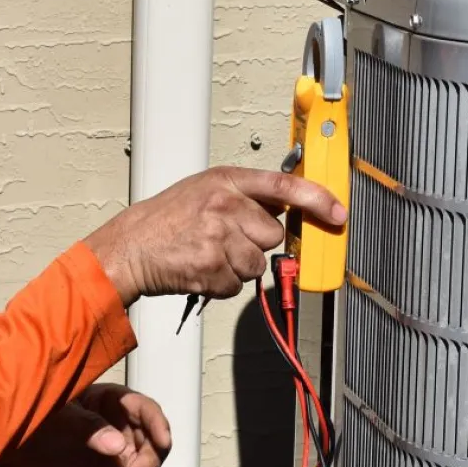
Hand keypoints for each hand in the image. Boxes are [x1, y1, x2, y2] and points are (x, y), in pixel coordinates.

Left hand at [0, 383, 171, 466]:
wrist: (14, 449)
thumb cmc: (38, 419)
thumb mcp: (60, 416)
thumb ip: (87, 427)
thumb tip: (117, 446)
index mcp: (113, 403)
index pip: (146, 410)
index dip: (158, 425)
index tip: (163, 442)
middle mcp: (123, 431)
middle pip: (152, 447)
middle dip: (147, 465)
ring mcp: (117, 459)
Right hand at [83, 166, 346, 304]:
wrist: (129, 247)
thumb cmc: (165, 221)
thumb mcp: (203, 191)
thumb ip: (242, 197)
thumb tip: (283, 213)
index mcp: (226, 180)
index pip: (284, 185)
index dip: (317, 200)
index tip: (338, 213)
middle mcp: (225, 205)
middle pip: (273, 235)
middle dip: (254, 244)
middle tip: (224, 240)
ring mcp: (219, 237)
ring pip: (257, 265)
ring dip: (237, 267)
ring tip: (207, 255)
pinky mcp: (212, 267)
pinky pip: (236, 285)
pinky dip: (221, 284)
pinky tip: (200, 270)